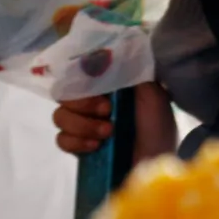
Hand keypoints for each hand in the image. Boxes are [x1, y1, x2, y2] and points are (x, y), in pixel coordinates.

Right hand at [53, 81, 178, 159]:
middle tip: (107, 111)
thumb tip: (114, 53)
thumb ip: (133, 74)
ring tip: (108, 132)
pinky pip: (62, 140)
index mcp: (109, 88)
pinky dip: (76, 141)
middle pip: (64, 93)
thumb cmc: (159, 128)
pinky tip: (96, 146)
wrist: (156, 165)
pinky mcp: (79, 148)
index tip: (99, 86)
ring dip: (82, 124)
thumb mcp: (153, 96)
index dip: (82, 76)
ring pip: (60, 116)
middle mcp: (93, 104)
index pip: (80, 73)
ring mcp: (84, 126)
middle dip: (83, 103)